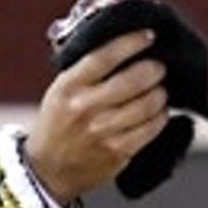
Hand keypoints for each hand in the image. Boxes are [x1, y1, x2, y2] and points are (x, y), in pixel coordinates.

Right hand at [24, 29, 169, 204]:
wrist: (47, 170)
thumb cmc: (59, 124)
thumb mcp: (61, 91)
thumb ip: (88, 70)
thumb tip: (127, 46)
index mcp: (68, 87)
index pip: (105, 56)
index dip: (132, 42)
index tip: (148, 37)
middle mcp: (84, 108)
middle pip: (134, 79)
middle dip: (154, 69)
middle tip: (158, 68)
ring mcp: (101, 132)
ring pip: (148, 103)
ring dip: (160, 93)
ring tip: (157, 91)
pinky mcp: (117, 151)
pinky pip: (151, 128)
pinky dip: (160, 116)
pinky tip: (155, 113)